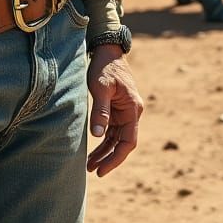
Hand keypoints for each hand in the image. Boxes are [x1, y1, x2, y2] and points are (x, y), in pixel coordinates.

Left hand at [86, 46, 142, 176]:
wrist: (106, 50)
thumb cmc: (104, 67)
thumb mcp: (101, 88)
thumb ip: (101, 111)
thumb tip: (98, 135)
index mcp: (133, 108)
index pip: (128, 141)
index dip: (116, 158)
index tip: (102, 169)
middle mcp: (132, 112)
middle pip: (122, 143)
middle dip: (108, 158)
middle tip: (93, 172)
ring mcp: (124, 111)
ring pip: (116, 138)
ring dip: (104, 152)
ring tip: (89, 166)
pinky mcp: (116, 109)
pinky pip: (111, 130)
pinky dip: (103, 141)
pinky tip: (93, 150)